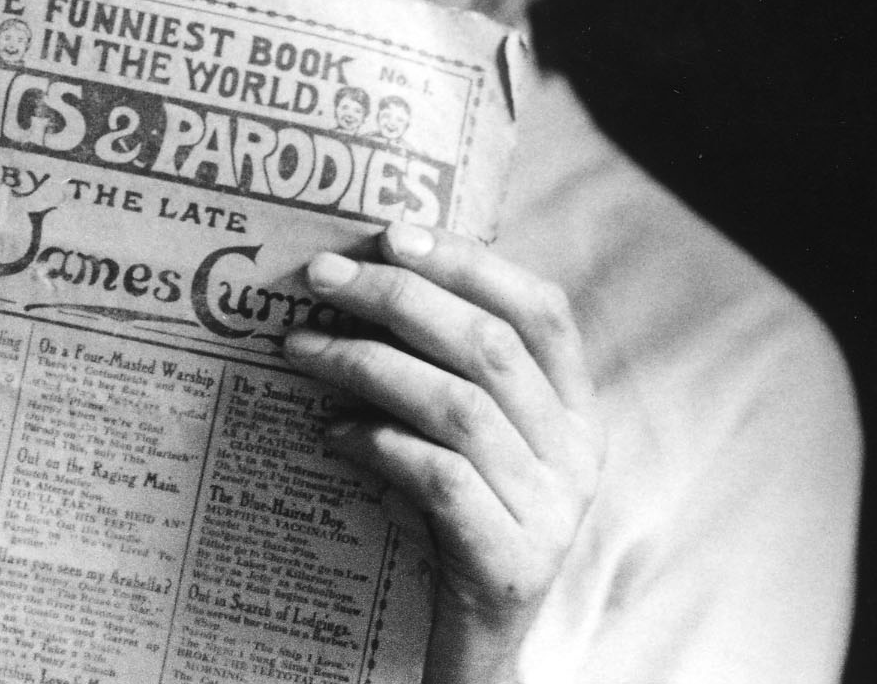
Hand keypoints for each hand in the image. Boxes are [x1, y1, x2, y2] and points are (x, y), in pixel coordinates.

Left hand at [281, 224, 603, 683]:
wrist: (470, 652)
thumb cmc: (452, 524)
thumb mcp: (465, 440)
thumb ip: (443, 370)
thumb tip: (357, 278)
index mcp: (574, 411)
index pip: (541, 310)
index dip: (469, 262)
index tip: (391, 233)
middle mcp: (577, 456)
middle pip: (489, 346)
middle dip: (397, 299)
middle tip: (319, 279)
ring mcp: (552, 514)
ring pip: (457, 406)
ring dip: (365, 363)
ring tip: (298, 349)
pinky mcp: (509, 565)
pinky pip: (438, 480)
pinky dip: (376, 442)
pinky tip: (329, 433)